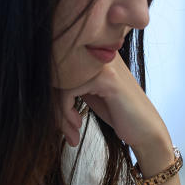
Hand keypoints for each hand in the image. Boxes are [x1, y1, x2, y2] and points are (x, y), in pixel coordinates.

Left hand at [57, 58, 171, 163]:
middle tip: (65, 127)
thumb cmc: (119, 114)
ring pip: (60, 81)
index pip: (59, 62)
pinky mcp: (105, 78)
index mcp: (96, 52)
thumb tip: (38, 80)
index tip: (62, 116)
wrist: (146, 132)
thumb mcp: (90, 93)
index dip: (52, 92)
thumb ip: (70, 81)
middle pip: (56, 70)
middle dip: (53, 104)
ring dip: (59, 112)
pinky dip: (65, 112)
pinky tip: (77, 124)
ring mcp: (103, 63)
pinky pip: (68, 90)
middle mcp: (99, 52)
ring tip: (70, 130)